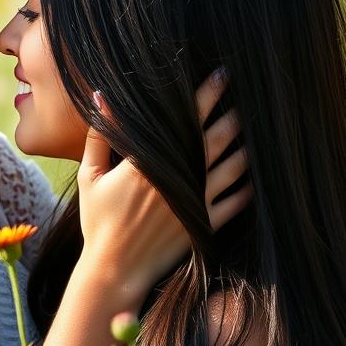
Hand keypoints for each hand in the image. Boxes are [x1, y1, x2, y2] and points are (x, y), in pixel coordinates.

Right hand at [76, 72, 250, 294]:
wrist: (115, 271)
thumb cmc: (98, 223)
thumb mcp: (90, 177)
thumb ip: (100, 136)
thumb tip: (101, 97)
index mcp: (149, 163)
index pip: (185, 119)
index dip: (205, 95)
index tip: (220, 75)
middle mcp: (178, 178)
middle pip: (216, 138)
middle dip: (232, 113)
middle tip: (247, 95)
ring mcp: (195, 202)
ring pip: (232, 167)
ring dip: (245, 145)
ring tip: (255, 128)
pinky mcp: (205, 225)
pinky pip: (236, 202)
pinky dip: (248, 186)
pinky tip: (254, 174)